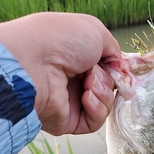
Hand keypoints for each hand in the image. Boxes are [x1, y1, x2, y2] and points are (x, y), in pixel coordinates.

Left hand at [0, 12, 120, 134]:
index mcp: (76, 57)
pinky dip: (97, 109)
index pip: (106, 69)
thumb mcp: (95, 31)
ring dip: (103, 93)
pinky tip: (86, 97)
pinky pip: (94, 122)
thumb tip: (119, 66)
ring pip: (104, 105)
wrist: (33, 64)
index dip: (115, 70)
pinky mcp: (69, 122)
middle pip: (108, 87)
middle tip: (93, 73)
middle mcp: (73, 80)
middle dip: (107, 80)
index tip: (120, 69)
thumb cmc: (60, 40)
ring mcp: (71, 102)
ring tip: (88, 83)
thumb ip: (113, 49)